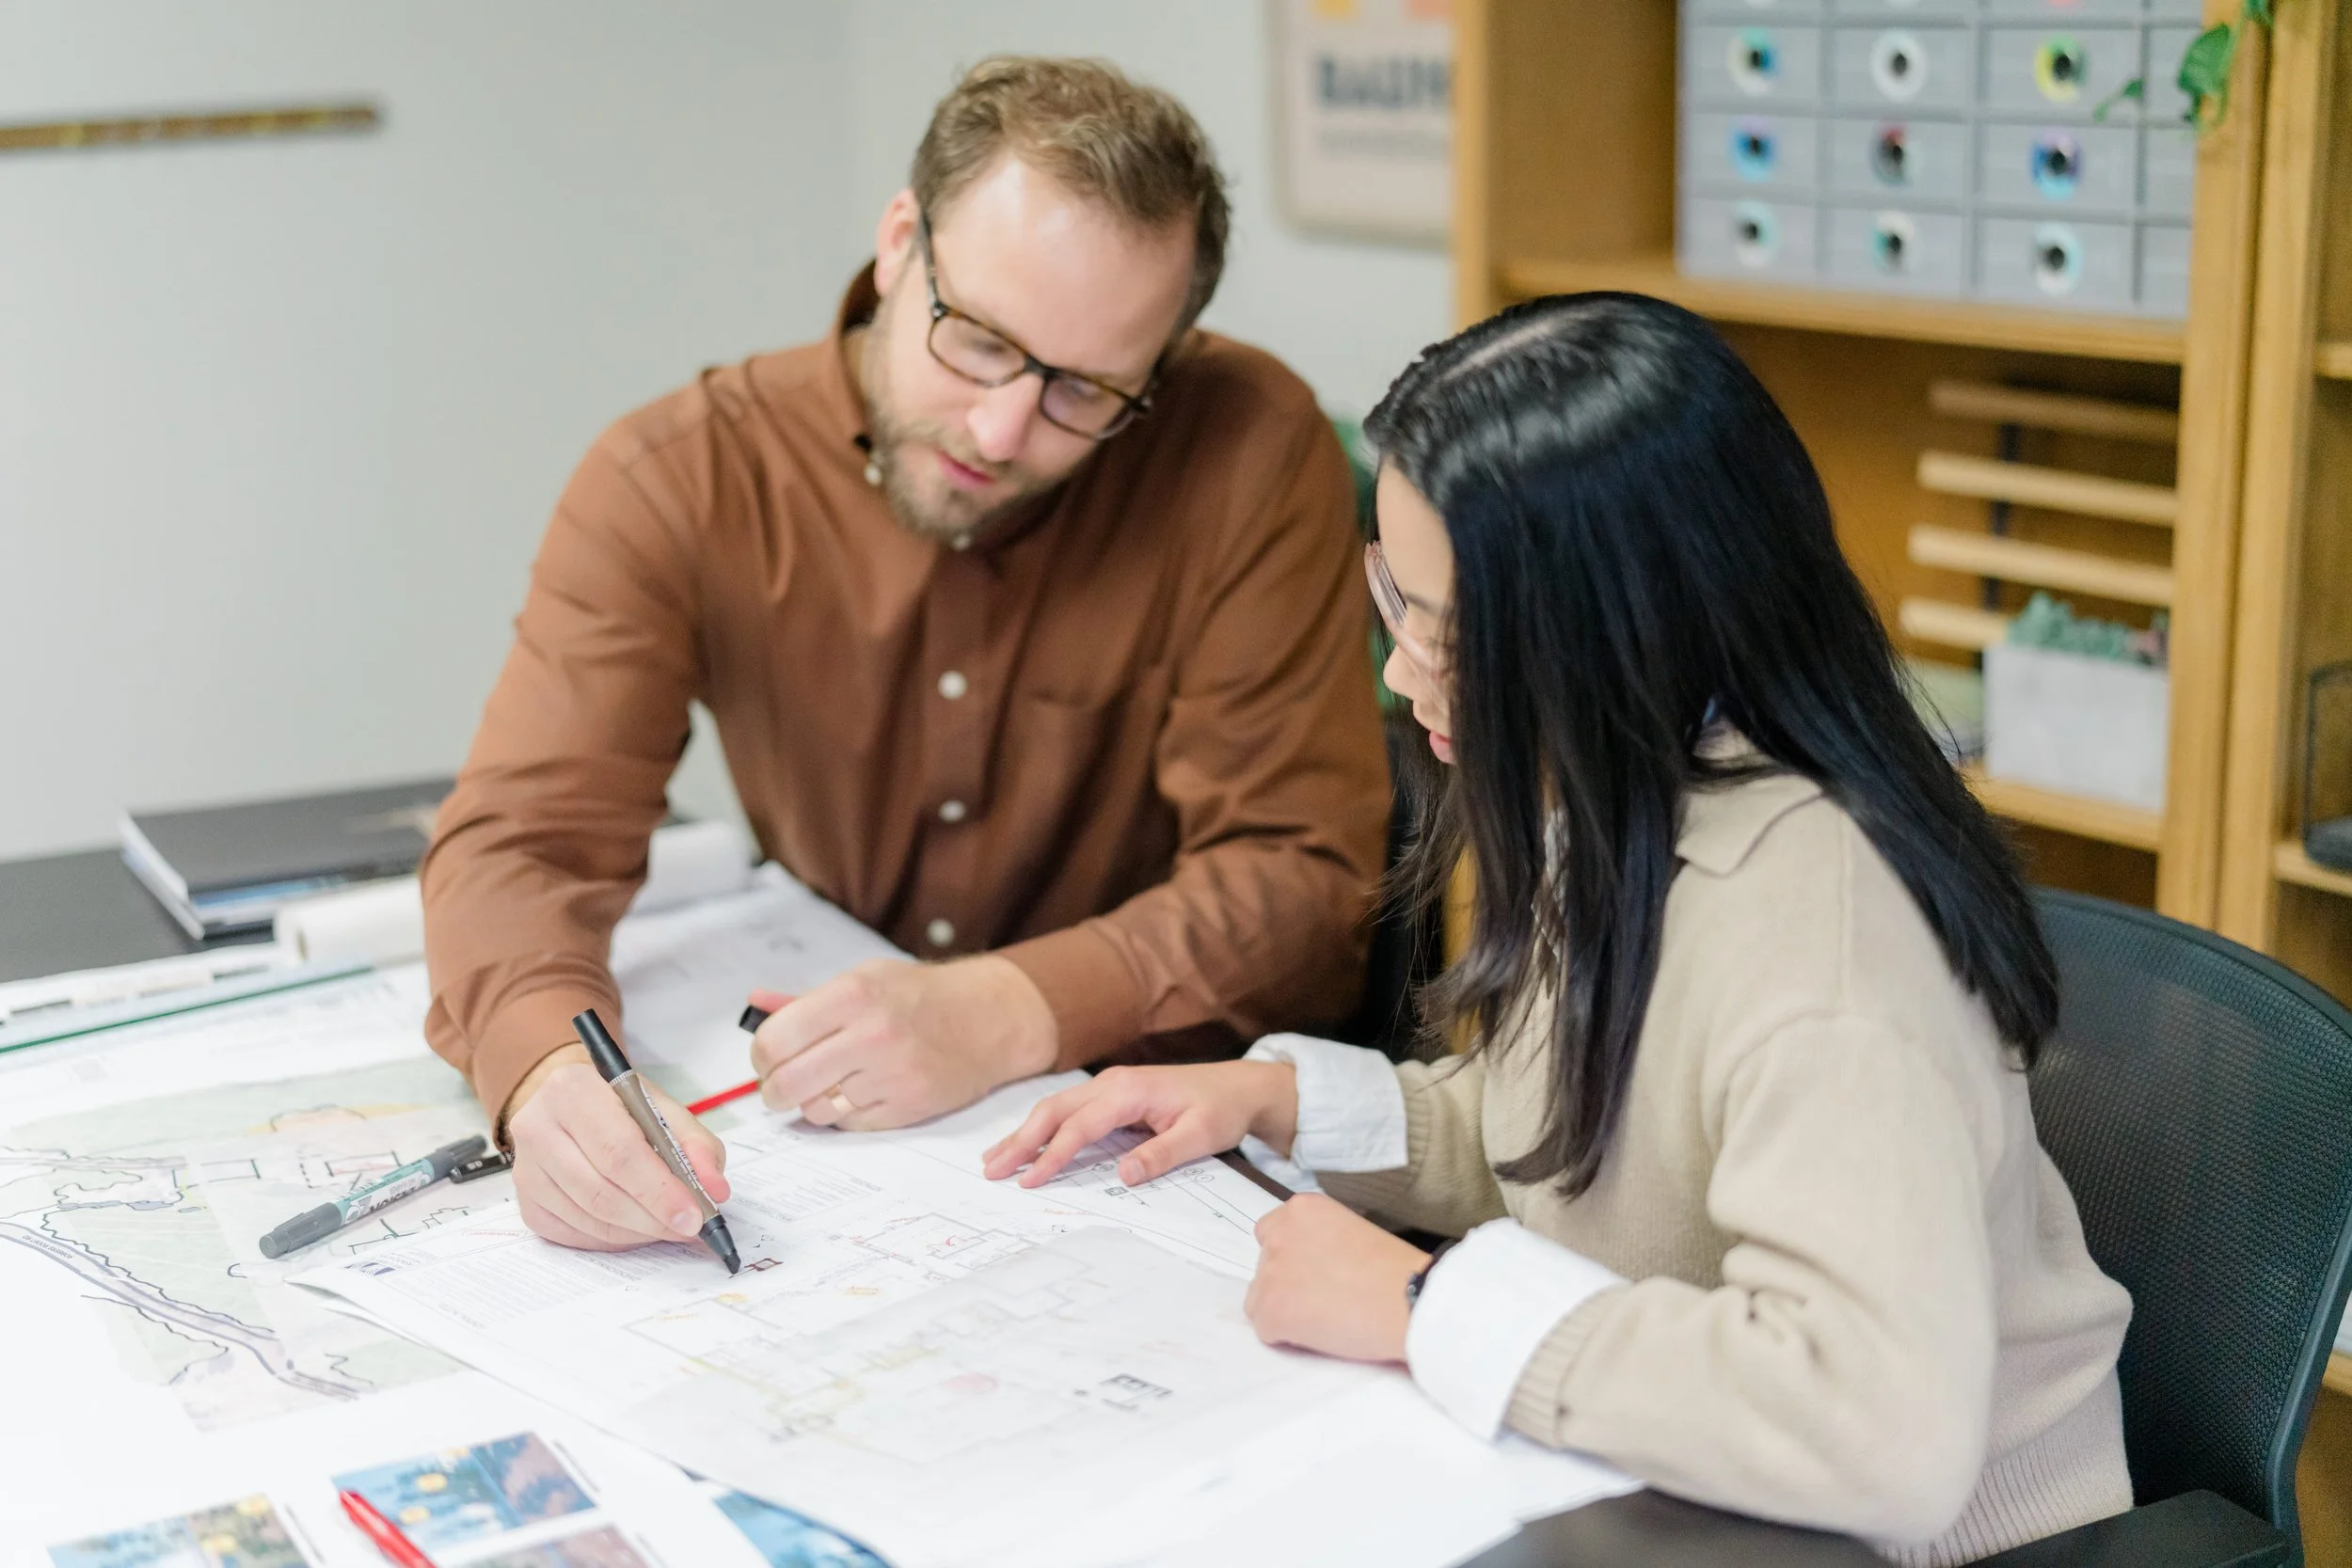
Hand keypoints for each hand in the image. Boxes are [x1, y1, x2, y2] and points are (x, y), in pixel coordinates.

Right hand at [502, 1044, 731, 1251]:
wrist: (574, 1108)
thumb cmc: (622, 1108)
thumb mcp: (664, 1110)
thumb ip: (696, 1145)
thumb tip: (715, 1189)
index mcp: (572, 1089)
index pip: (618, 1151)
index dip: (659, 1189)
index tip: (693, 1214)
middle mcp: (536, 1126)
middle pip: (600, 1189)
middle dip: (652, 1217)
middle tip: (688, 1227)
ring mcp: (525, 1168)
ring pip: (588, 1217)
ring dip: (636, 1231)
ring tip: (668, 1225)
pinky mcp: (525, 1202)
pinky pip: (572, 1234)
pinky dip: (612, 1239)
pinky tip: (636, 1227)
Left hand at [749, 956, 1057, 1130]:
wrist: (987, 1017)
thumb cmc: (920, 995)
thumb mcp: (865, 978)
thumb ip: (807, 998)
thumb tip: (756, 1003)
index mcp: (853, 994)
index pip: (774, 1040)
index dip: (760, 1057)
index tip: (766, 1060)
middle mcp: (872, 1034)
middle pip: (787, 1083)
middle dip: (773, 1091)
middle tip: (780, 1086)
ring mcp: (893, 1073)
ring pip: (817, 1110)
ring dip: (812, 1103)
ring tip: (828, 1084)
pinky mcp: (909, 1106)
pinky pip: (850, 1125)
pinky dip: (845, 1114)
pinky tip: (859, 1092)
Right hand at [981, 1060, 1298, 1187]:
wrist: (1240, 1086)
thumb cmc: (1222, 1109)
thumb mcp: (1200, 1136)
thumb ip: (1161, 1154)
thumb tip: (1123, 1176)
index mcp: (1129, 1091)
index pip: (1080, 1126)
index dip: (1052, 1155)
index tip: (1029, 1181)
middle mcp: (1112, 1084)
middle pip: (1053, 1111)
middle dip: (1020, 1141)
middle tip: (991, 1171)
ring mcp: (1109, 1087)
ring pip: (1055, 1109)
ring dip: (1024, 1134)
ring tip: (993, 1160)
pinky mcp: (1112, 1096)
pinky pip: (1069, 1112)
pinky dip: (1042, 1128)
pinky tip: (1026, 1144)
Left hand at [1244, 1194, 1426, 1363]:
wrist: (1407, 1300)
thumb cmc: (1395, 1271)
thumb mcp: (1352, 1231)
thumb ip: (1320, 1240)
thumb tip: (1309, 1266)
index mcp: (1301, 1209)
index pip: (1271, 1233)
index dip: (1291, 1259)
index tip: (1312, 1273)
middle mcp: (1279, 1234)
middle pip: (1264, 1267)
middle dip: (1286, 1285)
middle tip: (1321, 1299)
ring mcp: (1270, 1272)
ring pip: (1258, 1299)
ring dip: (1283, 1311)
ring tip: (1325, 1319)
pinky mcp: (1270, 1309)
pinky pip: (1265, 1329)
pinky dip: (1287, 1337)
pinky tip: (1321, 1333)